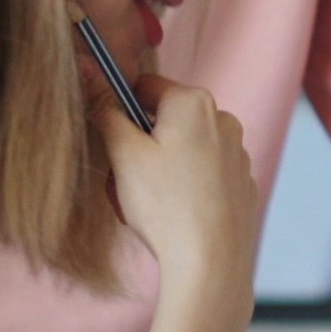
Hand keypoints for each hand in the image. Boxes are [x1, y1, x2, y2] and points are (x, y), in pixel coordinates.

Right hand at [101, 81, 255, 298]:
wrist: (210, 261)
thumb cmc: (165, 204)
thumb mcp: (123, 152)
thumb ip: (104, 109)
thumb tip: (88, 70)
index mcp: (194, 103)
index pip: (144, 87)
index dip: (120, 112)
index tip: (111, 141)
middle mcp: (224, 120)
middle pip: (164, 121)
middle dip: (139, 147)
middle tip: (125, 181)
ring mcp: (238, 154)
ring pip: (183, 150)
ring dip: (159, 170)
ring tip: (147, 205)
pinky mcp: (242, 185)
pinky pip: (203, 176)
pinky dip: (185, 188)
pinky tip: (174, 216)